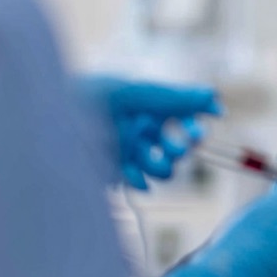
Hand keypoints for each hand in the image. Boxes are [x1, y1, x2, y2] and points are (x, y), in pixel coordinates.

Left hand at [76, 75, 220, 189]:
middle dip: (180, 149)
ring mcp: (131, 151)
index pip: (186, 120)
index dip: (196, 127)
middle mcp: (145, 130)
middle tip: (178, 146)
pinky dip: (140, 181)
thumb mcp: (142, 94)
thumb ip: (178, 98)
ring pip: (161, 169)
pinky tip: (137, 176)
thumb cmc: (100, 95)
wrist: (62, 114)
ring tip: (154, 160)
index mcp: (152, 107)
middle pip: (177, 149)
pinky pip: (138, 182)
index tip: (202, 132)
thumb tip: (214, 95)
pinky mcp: (117, 169)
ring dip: (163, 168)